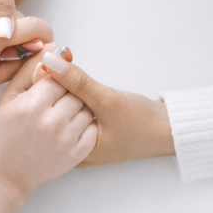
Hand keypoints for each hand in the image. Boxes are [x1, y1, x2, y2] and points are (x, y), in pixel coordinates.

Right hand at [0, 44, 97, 197]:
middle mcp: (50, 122)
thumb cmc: (5, 132)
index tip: (50, 88)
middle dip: (67, 94)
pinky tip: (70, 129)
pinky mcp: (77, 154)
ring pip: (85, 109)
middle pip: (74, 93)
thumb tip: (54, 48)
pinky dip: (85, 126)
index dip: (56, 81)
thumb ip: (30, 71)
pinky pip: (91, 128)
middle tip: (56, 104)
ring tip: (62, 116)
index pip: (58, 78)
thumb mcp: (10, 99)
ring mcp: (66, 139)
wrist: (8, 172)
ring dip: (78, 109)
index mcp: (31, 105)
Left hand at [34, 52, 175, 164]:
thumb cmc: (142, 124)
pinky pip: (72, 106)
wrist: (171, 130)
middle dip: (51, 83)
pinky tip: (76, 76)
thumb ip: (77, 81)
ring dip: (62, 84)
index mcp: (72, 152)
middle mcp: (73, 148)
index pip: (45, 116)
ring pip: (61, 106)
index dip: (42, 85)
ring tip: (66, 64)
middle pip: (50, 112)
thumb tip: (49, 60)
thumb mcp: (108, 100)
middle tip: (58, 60)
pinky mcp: (90, 127)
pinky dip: (72, 90)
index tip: (46, 64)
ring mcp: (82, 138)